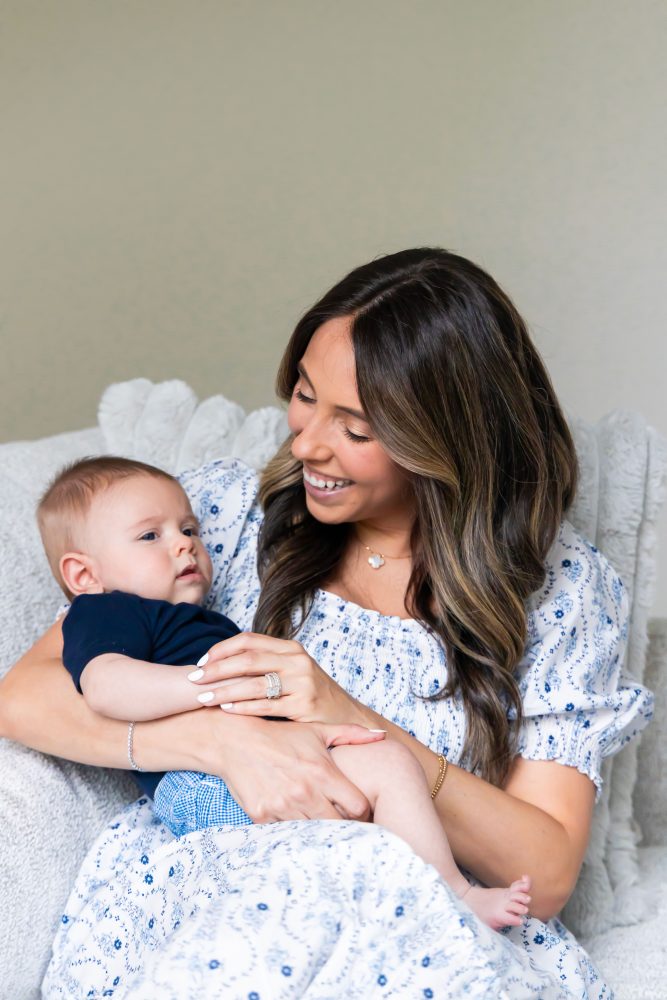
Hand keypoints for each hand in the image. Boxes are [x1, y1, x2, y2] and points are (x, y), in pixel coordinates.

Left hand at [187, 632, 356, 723]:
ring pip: (254, 683)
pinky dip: (243, 707)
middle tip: (194, 679)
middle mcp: (297, 660)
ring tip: (203, 698)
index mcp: (291, 648)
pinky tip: (226, 709)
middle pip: (248, 659)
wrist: (346, 717)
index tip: (202, 661)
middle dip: (216, 669)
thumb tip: (223, 663)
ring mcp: (302, 682)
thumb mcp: (293, 670)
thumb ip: (266, 663)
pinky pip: (266, 705)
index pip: (249, 640)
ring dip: (224, 690)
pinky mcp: (304, 705)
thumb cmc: (311, 695)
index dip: (222, 649)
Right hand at [201, 712, 384, 821]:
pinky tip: (294, 821)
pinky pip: (285, 834)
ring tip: (319, 824)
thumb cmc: (281, 736)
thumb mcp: (316, 731)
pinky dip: (291, 831)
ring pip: (313, 834)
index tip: (358, 811)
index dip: (362, 812)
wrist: (236, 741)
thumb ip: (350, 734)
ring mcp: (283, 806)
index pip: (358, 807)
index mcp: (323, 772)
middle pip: (339, 827)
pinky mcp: (262, 817)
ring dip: (317, 830)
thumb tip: (382, 735)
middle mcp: (305, 792)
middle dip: (343, 827)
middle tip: (342, 824)